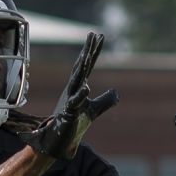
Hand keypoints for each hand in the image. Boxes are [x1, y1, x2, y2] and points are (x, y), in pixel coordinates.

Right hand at [21, 31, 118, 159]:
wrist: (58, 141)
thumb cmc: (74, 123)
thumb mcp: (94, 110)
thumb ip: (105, 100)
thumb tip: (117, 92)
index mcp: (78, 87)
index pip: (87, 65)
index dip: (94, 51)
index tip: (100, 36)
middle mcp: (73, 90)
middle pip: (81, 67)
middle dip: (87, 51)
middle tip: (93, 35)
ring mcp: (69, 100)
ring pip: (76, 81)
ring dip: (82, 68)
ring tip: (88, 54)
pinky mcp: (68, 113)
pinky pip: (74, 103)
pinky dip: (80, 96)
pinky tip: (87, 87)